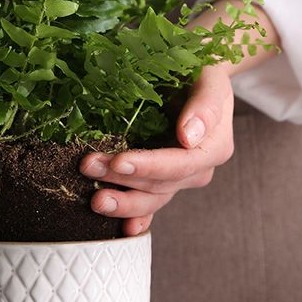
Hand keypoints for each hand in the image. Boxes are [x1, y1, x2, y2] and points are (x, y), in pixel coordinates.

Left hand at [79, 64, 235, 235]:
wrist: (195, 72)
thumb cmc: (201, 71)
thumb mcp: (209, 79)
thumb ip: (205, 107)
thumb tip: (188, 137)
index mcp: (212, 147)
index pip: (179, 164)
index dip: (149, 166)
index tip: (119, 162)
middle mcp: (196, 168)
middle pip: (159, 184)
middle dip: (123, 181)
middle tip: (88, 168)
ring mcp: (178, 178)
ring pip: (152, 198)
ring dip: (123, 201)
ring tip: (95, 201)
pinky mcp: (161, 180)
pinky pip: (150, 204)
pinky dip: (137, 218)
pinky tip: (124, 230)